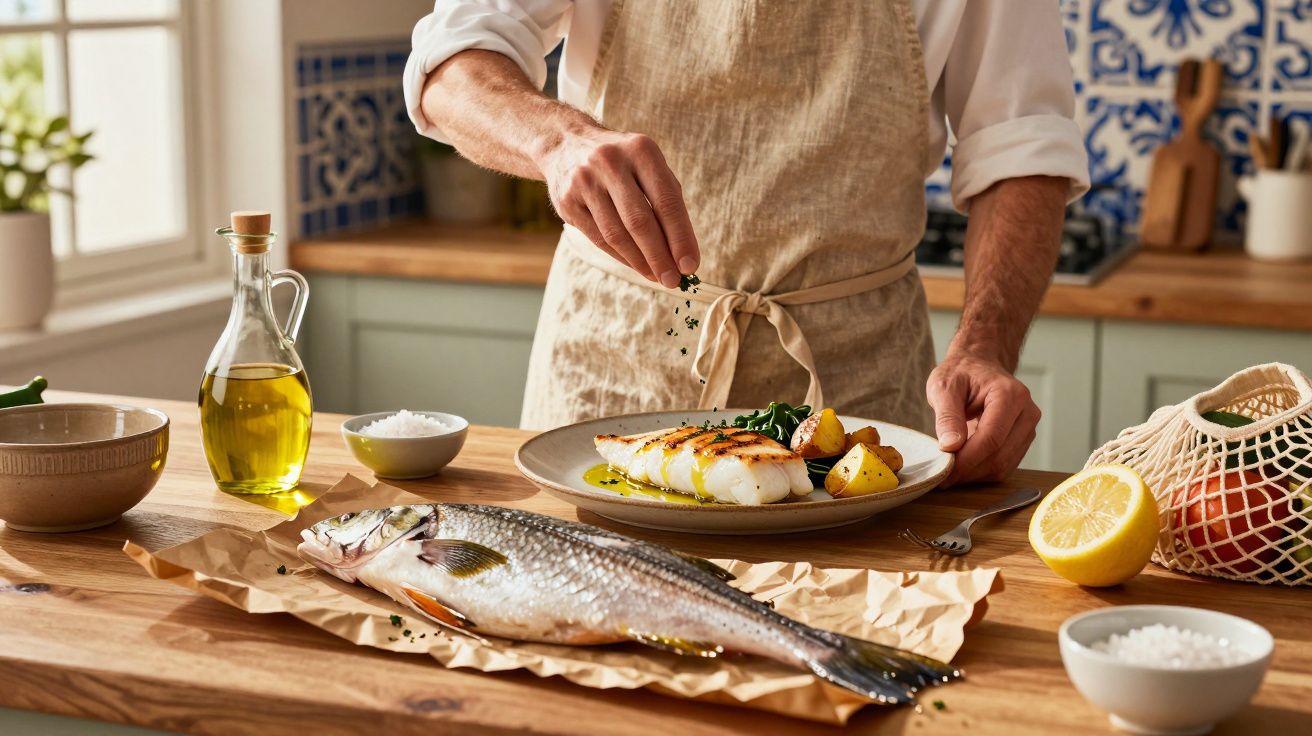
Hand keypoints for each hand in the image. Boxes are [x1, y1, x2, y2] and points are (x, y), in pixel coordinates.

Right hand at [537, 127, 698, 288]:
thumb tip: (684, 251)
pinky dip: (620, 256)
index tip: (690, 265)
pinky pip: (598, 238)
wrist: (566, 144)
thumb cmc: (622, 163)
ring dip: (640, 262)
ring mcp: (585, 181)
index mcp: (640, 150)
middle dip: (659, 256)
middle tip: (673, 281)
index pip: (666, 201)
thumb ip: (667, 200)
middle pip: (639, 221)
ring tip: (656, 276)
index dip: (680, 237)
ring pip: (616, 234)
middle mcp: (610, 162)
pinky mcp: (567, 201)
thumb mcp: (648, 165)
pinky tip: (635, 265)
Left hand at [926, 351, 1040, 485]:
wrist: (978, 365)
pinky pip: (1005, 465)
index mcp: (1010, 395)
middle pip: (999, 456)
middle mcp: (1027, 412)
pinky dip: (982, 471)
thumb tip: (950, 446)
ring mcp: (1028, 428)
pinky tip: (963, 467)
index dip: (967, 460)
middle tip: (942, 476)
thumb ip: (947, 416)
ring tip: (950, 471)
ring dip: (975, 475)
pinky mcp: (1023, 439)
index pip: (991, 438)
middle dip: (969, 471)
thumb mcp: (944, 387)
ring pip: (1003, 466)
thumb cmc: (961, 372)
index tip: (944, 472)